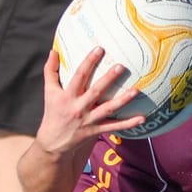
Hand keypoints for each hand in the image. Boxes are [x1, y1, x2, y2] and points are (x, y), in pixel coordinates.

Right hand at [33, 48, 147, 154]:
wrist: (53, 142)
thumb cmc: (53, 112)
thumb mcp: (49, 91)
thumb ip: (51, 71)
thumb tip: (54, 51)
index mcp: (68, 96)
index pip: (79, 75)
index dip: (89, 62)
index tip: (100, 49)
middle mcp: (79, 107)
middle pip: (96, 91)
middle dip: (108, 79)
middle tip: (121, 66)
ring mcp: (89, 120)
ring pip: (108, 109)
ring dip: (123, 100)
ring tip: (136, 90)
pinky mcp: (96, 130)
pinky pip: (114, 126)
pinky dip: (128, 124)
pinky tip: (142, 118)